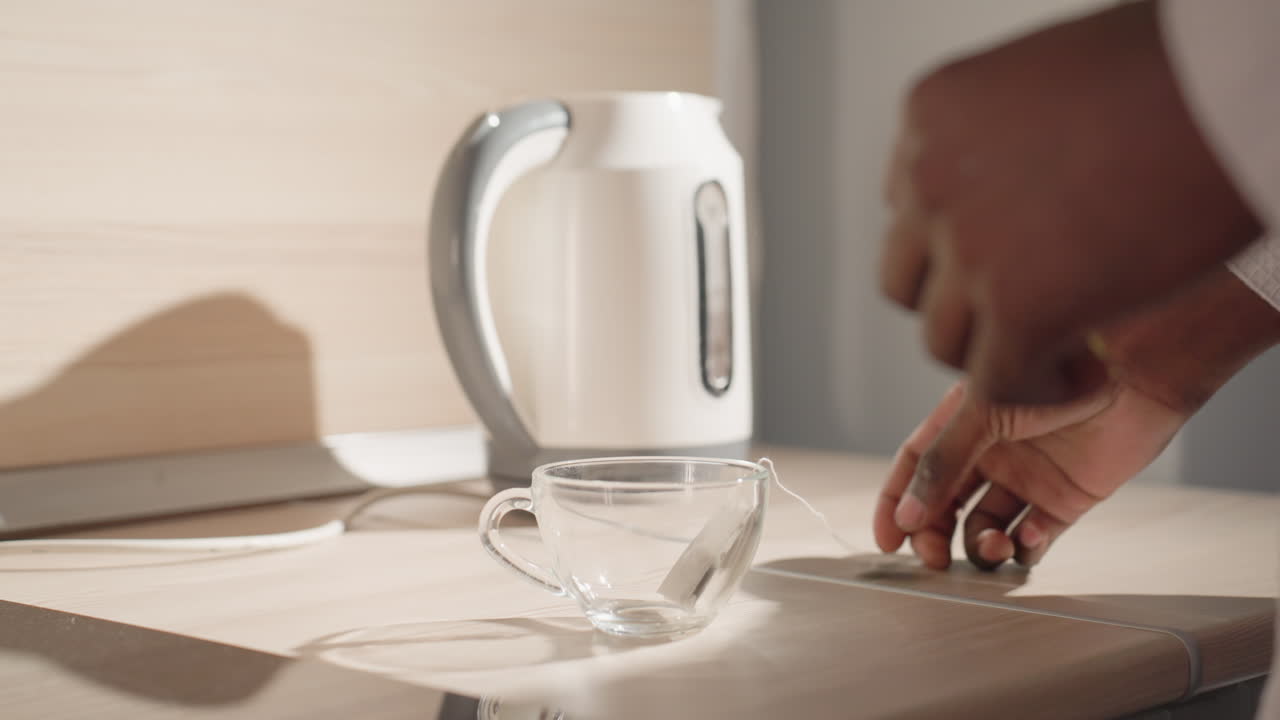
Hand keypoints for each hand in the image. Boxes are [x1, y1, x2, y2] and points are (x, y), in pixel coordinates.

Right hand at [874, 268, 1279, 569]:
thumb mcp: (982, 412)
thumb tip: (906, 516)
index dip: (896, 504)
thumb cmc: (1056, 373)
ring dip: (981, 545)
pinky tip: (1028, 539)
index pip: (916, 468)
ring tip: (994, 545)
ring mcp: (1028, 477)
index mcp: (962, 423)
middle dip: (935, 536)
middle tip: (934, 559)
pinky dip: (1026, 548)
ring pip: (986, 525)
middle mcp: (991, 452)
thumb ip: (941, 463)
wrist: (1135, 373)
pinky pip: (1035, 536)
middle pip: (947, 505)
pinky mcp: (1066, 499)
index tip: (887, 542)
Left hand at [880, 0, 1261, 405]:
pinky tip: (1086, 369)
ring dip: (1001, 349)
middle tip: (1032, 306)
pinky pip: (998, 383)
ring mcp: (968, 248)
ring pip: (944, 340)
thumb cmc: (1166, 74)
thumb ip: (1000, 140)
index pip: (906, 207)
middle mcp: (930, 181)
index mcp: (932, 116)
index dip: (958, 243)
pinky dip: (1039, 390)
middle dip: (965, 304)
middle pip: (910, 280)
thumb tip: (1002, 197)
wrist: (1227, 87)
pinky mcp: (1020, 309)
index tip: (1015, 253)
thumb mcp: (1046, 84)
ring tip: (1067, 340)